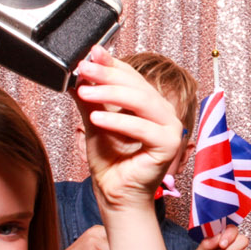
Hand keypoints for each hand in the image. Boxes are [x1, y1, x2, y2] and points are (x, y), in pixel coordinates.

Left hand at [72, 47, 181, 210]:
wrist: (114, 196)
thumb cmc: (109, 163)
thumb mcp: (94, 123)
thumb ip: (90, 99)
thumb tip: (79, 72)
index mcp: (150, 105)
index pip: (131, 76)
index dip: (112, 63)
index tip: (90, 53)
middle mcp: (163, 113)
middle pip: (136, 85)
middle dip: (107, 75)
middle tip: (83, 68)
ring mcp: (170, 129)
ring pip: (141, 101)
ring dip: (110, 94)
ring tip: (84, 92)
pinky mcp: (169, 146)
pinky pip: (142, 128)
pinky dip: (118, 121)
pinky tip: (96, 119)